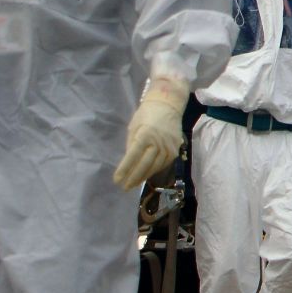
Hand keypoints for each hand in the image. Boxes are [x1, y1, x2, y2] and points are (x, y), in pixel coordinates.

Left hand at [113, 76, 188, 190]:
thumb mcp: (134, 127)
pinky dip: (154, 171)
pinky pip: (163, 164)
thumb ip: (131, 144)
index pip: (133, 156)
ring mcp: (168, 147)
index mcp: (145, 135)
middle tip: (124, 187)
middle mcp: (158, 142)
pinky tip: (146, 175)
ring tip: (133, 184)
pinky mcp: (175, 150)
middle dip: (133, 178)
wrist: (168, 105)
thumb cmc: (146, 114)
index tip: (117, 180)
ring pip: (155, 167)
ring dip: (143, 177)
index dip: (125, 169)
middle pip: (145, 165)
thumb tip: (129, 162)